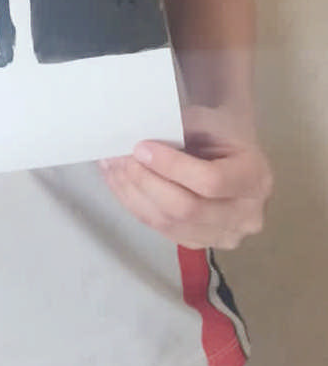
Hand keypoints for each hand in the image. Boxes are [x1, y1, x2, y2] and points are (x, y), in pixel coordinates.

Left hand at [98, 104, 272, 249]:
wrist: (229, 154)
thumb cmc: (218, 132)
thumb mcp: (209, 122)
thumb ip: (181, 129)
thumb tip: (140, 133)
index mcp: (255, 179)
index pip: (211, 181)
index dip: (172, 166)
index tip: (141, 147)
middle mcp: (247, 216)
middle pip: (187, 208)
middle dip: (146, 181)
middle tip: (119, 157)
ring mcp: (225, 236)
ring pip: (169, 223)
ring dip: (133, 194)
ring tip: (111, 167)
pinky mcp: (200, 243)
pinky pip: (162, 230)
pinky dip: (136, 205)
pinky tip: (119, 184)